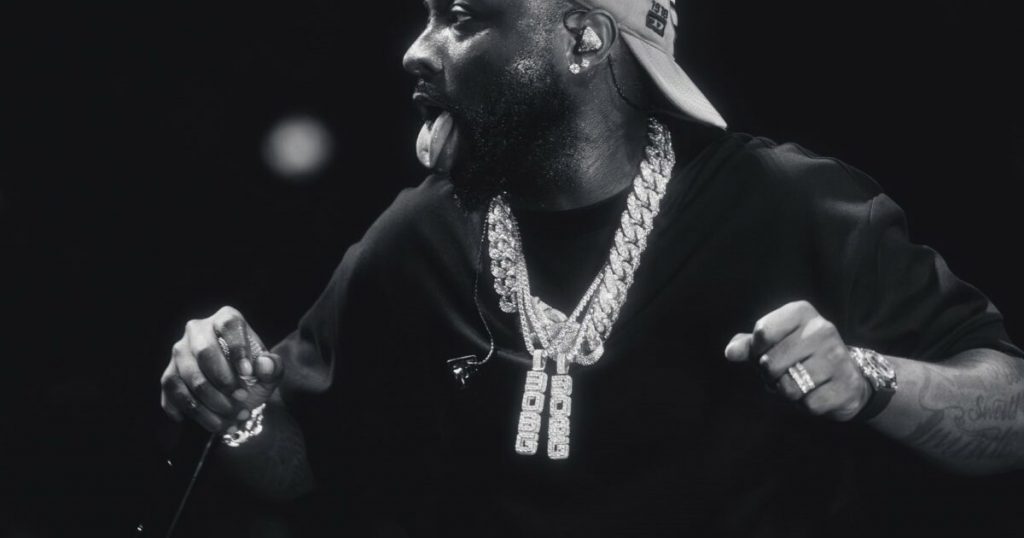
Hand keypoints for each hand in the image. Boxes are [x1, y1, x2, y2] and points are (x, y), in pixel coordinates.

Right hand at [160, 306, 282, 431]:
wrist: (235, 393)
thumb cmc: (253, 375)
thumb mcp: (270, 372)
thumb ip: (273, 367)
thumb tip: (264, 365)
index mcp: (226, 319)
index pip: (229, 326)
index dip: (237, 349)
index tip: (248, 373)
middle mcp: (196, 331)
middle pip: (204, 353)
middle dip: (224, 381)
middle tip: (242, 398)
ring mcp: (178, 354)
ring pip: (190, 379)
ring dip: (213, 403)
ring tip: (234, 418)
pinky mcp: (168, 376)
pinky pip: (175, 395)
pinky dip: (196, 414)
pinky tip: (214, 423)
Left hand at [724, 300, 870, 420]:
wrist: (846, 377)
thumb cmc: (801, 356)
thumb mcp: (774, 343)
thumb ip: (748, 345)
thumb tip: (731, 352)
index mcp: (802, 312)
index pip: (762, 331)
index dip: (756, 350)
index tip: (765, 353)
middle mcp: (822, 329)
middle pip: (770, 362)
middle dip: (768, 376)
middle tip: (781, 374)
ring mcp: (837, 356)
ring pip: (788, 386)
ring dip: (786, 392)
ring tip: (797, 384)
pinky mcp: (846, 384)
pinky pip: (809, 404)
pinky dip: (805, 405)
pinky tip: (815, 394)